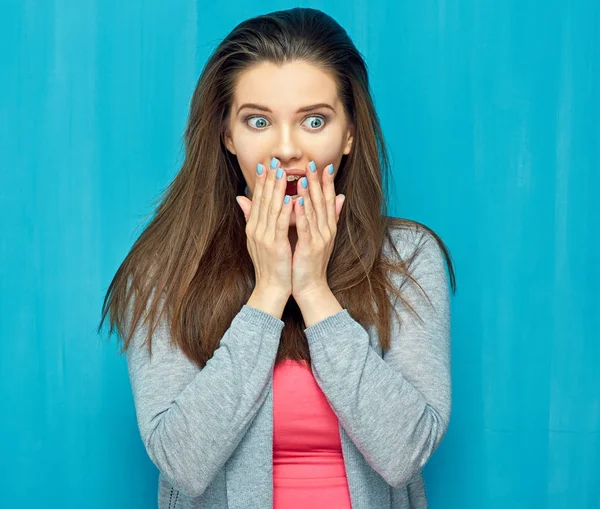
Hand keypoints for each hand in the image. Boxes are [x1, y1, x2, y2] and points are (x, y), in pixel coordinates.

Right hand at [236, 159, 293, 297]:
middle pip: (262, 200)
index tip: (266, 164)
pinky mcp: (275, 246)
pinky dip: (284, 211)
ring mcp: (264, 238)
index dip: (261, 181)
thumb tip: (240, 198)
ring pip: (271, 208)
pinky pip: (280, 225)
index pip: (256, 199)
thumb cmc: (269, 265)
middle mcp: (256, 230)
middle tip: (273, 160)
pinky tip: (289, 198)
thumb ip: (251, 217)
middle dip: (268, 179)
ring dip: (277, 189)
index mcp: (253, 227)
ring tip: (282, 172)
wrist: (270, 289)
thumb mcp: (257, 239)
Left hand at [292, 161, 345, 299]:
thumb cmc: (309, 262)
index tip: (323, 166)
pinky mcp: (310, 247)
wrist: (310, 286)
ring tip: (303, 176)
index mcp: (327, 227)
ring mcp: (319, 238)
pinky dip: (301, 213)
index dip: (326, 182)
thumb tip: (341, 198)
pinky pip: (305, 227)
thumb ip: (326, 217)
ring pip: (314, 211)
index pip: (328, 200)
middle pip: (323, 201)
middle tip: (314, 163)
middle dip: (318, 182)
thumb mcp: (319, 237)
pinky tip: (296, 201)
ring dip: (309, 193)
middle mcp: (326, 230)